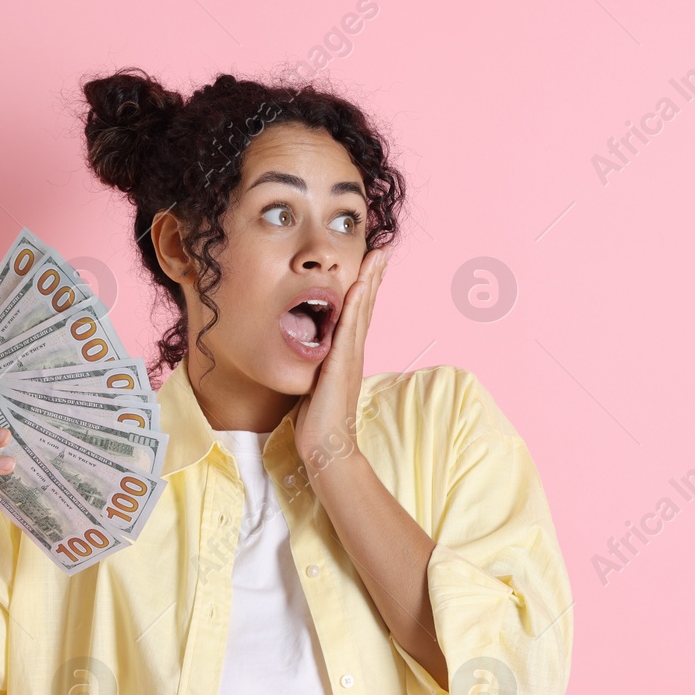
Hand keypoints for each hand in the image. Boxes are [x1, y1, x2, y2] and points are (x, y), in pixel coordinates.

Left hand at [294, 245, 389, 471]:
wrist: (326, 446)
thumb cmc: (319, 419)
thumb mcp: (318, 382)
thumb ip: (319, 364)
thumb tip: (310, 352)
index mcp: (348, 354)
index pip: (360, 312)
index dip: (367, 286)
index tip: (373, 261)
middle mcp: (354, 351)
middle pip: (367, 305)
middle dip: (375, 275)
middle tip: (384, 248)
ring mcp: (351, 357)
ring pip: (363, 311)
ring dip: (370, 281)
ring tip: (378, 256)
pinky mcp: (342, 366)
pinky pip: (349, 330)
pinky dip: (356, 307)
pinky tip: (358, 287)